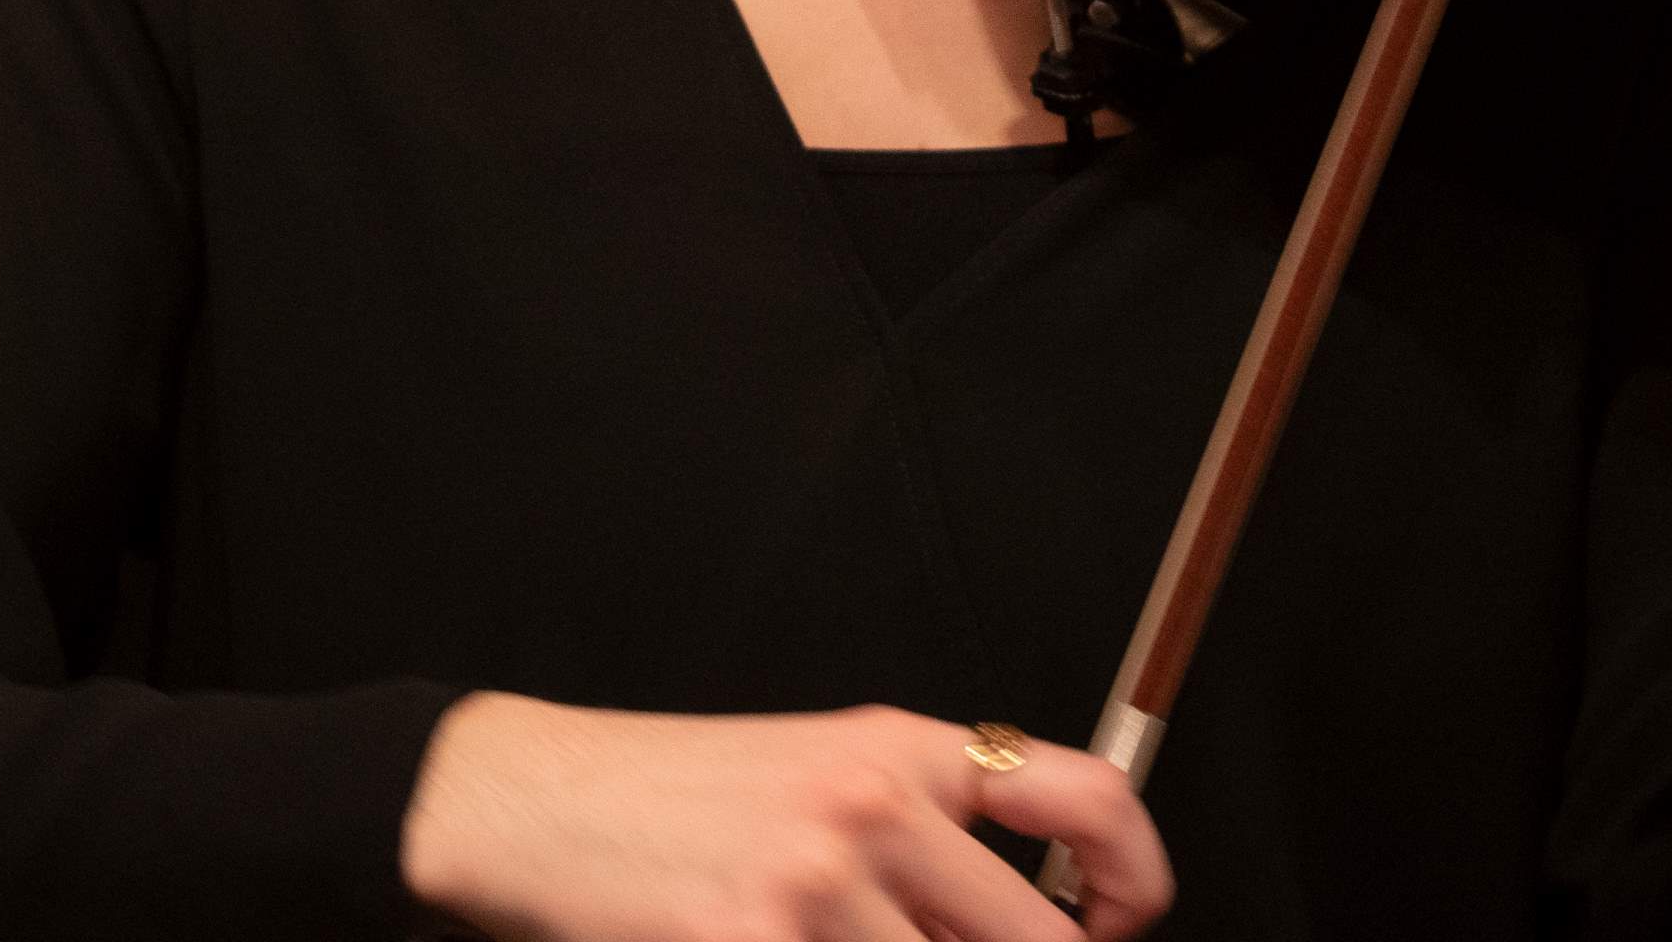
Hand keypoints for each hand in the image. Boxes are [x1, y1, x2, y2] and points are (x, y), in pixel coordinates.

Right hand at [401, 694, 1172, 941]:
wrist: (534, 802)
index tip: (1124, 921)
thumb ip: (922, 827)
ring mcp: (818, 887)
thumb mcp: (819, 770)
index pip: (1086, 800)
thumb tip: (1017, 921)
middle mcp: (876, 807)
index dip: (1138, 879)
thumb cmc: (671, 797)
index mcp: (903, 748)